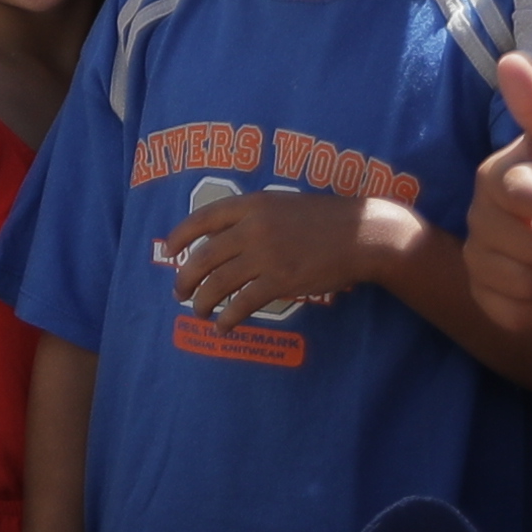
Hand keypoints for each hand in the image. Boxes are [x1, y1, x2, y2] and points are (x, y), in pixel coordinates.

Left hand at [162, 186, 393, 332]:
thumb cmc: (324, 219)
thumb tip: (223, 239)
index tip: (169, 251)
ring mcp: (266, 255)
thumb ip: (253, 217)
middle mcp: (252, 228)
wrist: (361, 234)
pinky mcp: (281, 281)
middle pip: (203, 256)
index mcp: (252, 205)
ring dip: (202, 301)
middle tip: (179, 291)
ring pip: (217, 282)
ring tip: (199, 311)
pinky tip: (224, 326)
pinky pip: (243, 303)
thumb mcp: (282, 205)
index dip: (180, 236)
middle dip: (185, 277)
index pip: (202, 217)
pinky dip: (228, 317)